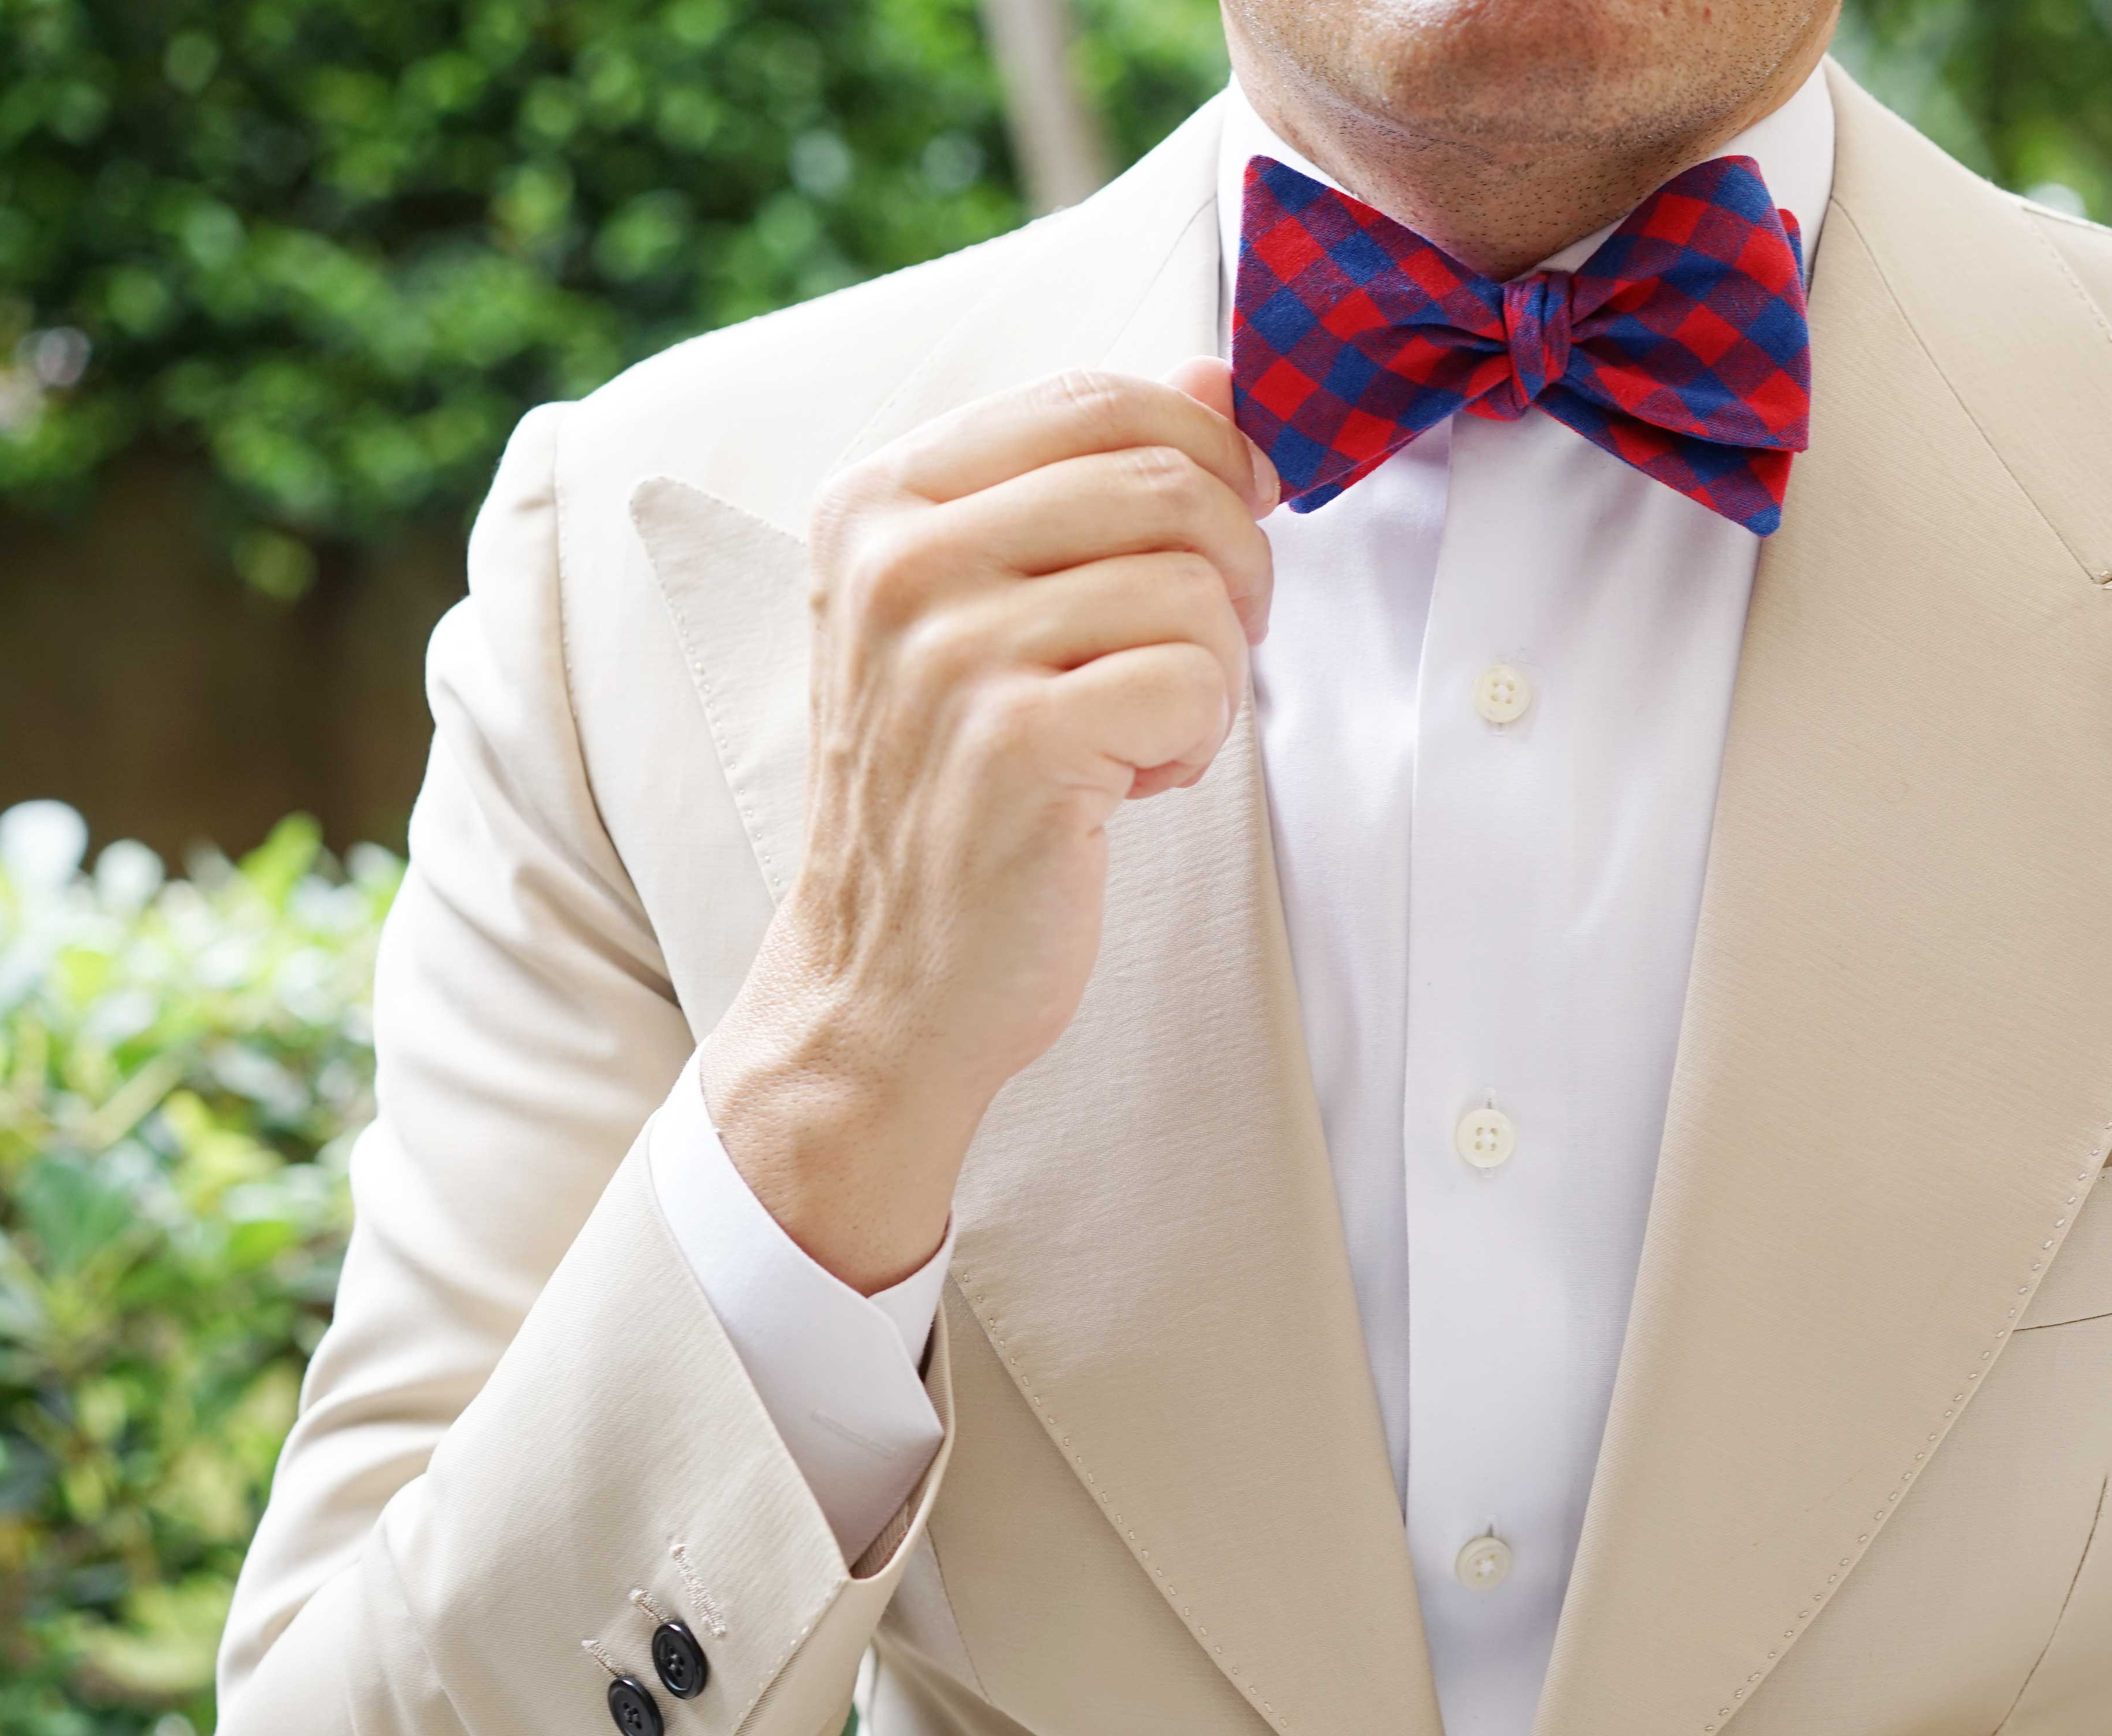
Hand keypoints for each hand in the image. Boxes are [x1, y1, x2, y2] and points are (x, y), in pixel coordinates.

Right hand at [705, 357, 1277, 1288]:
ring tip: (1135, 734)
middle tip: (1200, 650)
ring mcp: (950, 648)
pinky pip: (1196, 684)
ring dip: (1208, 674)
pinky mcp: (1018, 741)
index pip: (1100, 398)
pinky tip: (1125, 786)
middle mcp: (900, 556)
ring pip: (1197, 586)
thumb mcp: (990, 610)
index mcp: (882, 498)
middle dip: (1232, 566)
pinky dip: (1194, 743)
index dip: (1205, 455)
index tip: (1217, 536)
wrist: (879, 980)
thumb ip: (1088, 484)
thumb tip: (1216, 379)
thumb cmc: (951, 789)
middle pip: (1168, 480)